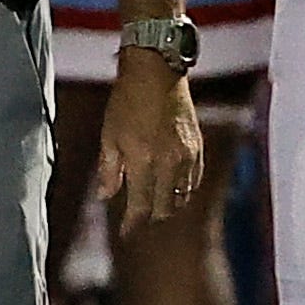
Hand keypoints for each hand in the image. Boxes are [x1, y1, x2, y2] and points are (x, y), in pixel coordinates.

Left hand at [94, 51, 204, 233]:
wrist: (156, 73)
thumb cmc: (127, 102)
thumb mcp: (109, 136)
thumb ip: (109, 170)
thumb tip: (106, 196)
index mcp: (143, 160)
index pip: (141, 206)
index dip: (132, 224)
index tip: (125, 232)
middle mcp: (169, 162)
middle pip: (164, 208)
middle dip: (151, 217)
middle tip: (139, 217)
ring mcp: (187, 156)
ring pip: (182, 197)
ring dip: (168, 206)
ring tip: (155, 205)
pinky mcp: (198, 148)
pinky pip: (194, 181)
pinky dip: (183, 191)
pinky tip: (172, 189)